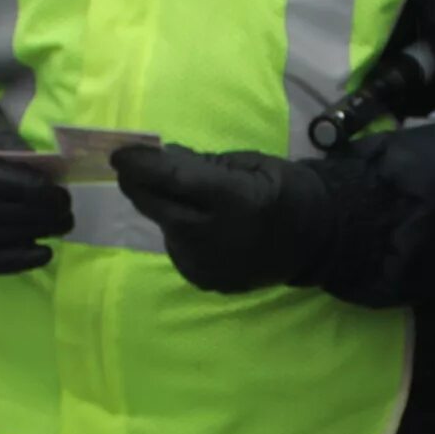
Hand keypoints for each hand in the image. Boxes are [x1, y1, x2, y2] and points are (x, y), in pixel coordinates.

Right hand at [0, 111, 74, 273]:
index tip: (59, 190)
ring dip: (37, 233)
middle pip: (0, 213)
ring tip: (62, 223)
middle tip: (67, 208)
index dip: (31, 188)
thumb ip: (7, 141)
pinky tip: (44, 252)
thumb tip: (40, 166)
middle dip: (41, 213)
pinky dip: (19, 262)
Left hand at [110, 144, 333, 294]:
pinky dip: (178, 233)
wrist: (316, 242)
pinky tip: (197, 225)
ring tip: (180, 198)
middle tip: (128, 168)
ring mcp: (210, 264)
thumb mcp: (250, 164)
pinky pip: (178, 250)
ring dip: (163, 210)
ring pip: (166, 230)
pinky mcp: (206, 281)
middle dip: (138, 185)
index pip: (174, 179)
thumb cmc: (285, 191)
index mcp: (235, 199)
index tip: (118, 153)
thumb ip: (203, 163)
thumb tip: (161, 156)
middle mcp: (216, 236)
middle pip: (159, 207)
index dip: (141, 165)